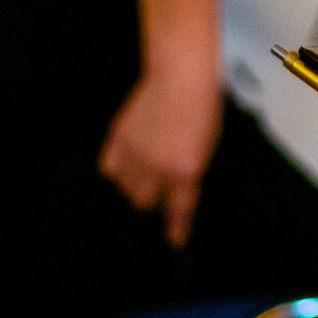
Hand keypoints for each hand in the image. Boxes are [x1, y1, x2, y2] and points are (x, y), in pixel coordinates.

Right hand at [98, 67, 223, 247]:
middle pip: (146, 203)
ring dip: (135, 185)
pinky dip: (117, 169)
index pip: (179, 209)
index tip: (175, 241)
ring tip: (145, 168)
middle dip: (154, 200)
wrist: (182, 77)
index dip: (176, 228)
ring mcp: (135, 154)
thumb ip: (191, 171)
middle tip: (159, 188)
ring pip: (126, 189)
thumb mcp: (207, 146)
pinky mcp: (118, 140)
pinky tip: (128, 160)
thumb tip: (178, 189)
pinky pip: (109, 169)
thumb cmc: (203, 107)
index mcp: (186, 171)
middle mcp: (158, 168)